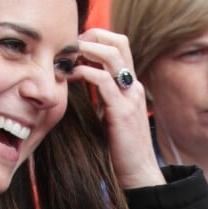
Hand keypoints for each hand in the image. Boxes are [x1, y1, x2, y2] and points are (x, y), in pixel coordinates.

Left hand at [71, 28, 164, 188]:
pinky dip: (85, 72)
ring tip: (68, 56)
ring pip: (113, 55)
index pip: (120, 46)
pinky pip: (104, 81)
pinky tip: (71, 77)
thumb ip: (102, 95)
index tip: (75, 47)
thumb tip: (81, 81)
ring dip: (87, 49)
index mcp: (131, 85)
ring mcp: (131, 96)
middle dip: (93, 36)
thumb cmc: (121, 146)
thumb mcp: (110, 113)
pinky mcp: (123, 111)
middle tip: (70, 46)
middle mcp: (134, 85)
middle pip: (119, 42)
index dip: (97, 38)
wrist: (139, 172)